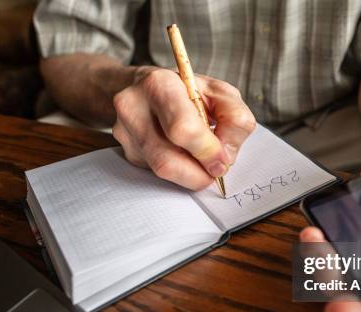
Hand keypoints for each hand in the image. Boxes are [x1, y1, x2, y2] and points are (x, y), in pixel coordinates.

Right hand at [112, 67, 255, 188]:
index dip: (207, 151)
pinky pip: (157, 174)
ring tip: (202, 163)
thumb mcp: (219, 92)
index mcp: (159, 85)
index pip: (182, 129)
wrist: (145, 89)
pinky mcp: (127, 152)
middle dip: (199, 173)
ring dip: (191, 176)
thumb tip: (227, 155)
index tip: (222, 159)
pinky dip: (179, 172)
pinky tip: (183, 155)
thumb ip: (234, 118)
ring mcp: (126, 133)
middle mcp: (134, 109)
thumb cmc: (186, 90)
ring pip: (161, 172)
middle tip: (216, 168)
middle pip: (166, 160)